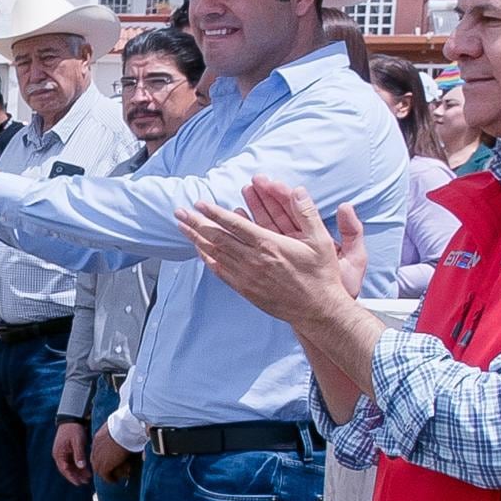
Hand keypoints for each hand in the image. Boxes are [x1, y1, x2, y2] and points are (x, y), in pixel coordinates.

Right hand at [50, 421, 90, 485]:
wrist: (71, 418)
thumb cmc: (74, 429)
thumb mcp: (77, 442)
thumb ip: (79, 455)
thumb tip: (81, 467)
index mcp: (59, 454)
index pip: (64, 469)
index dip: (72, 477)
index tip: (79, 483)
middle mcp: (59, 455)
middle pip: (67, 469)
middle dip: (76, 476)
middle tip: (86, 482)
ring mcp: (63, 453)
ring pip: (70, 466)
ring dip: (78, 472)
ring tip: (88, 477)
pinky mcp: (67, 450)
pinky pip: (72, 461)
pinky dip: (78, 465)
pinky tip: (86, 469)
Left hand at [91, 428, 137, 484]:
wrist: (126, 428)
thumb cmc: (126, 424)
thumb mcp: (118, 426)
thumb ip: (119, 431)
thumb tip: (128, 429)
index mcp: (98, 438)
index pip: (97, 450)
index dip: (102, 456)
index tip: (108, 459)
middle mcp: (96, 448)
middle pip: (95, 460)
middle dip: (101, 466)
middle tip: (109, 470)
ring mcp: (99, 458)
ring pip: (99, 469)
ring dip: (106, 474)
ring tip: (113, 477)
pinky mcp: (105, 466)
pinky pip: (106, 476)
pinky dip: (110, 479)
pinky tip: (115, 480)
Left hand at [179, 176, 366, 327]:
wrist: (318, 310)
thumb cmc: (321, 275)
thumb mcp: (321, 241)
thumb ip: (307, 213)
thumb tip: (297, 190)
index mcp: (269, 245)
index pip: (234, 225)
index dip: (214, 213)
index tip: (199, 204)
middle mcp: (254, 260)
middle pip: (217, 238)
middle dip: (196, 223)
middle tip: (179, 212)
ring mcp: (247, 277)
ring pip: (216, 254)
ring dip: (197, 239)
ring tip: (182, 227)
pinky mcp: (246, 290)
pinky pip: (221, 272)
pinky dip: (208, 259)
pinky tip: (200, 251)